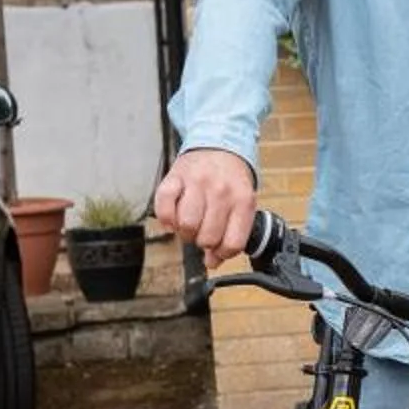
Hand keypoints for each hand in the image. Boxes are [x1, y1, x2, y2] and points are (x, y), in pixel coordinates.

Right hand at [152, 148, 257, 265]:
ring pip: (187, 225)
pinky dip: (166, 218)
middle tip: (201, 233)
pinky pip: (164, 207)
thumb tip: (212, 262)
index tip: (216, 251)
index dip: (222, 254)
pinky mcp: (175, 177)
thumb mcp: (241, 205)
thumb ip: (231, 234)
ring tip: (189, 224)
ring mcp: (198, 182)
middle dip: (202, 242)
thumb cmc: (230, 181)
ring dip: (184, 232)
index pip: (233, 243)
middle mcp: (222, 191)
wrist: (218, 145)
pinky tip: (174, 217)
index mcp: (244, 201)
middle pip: (207, 237)